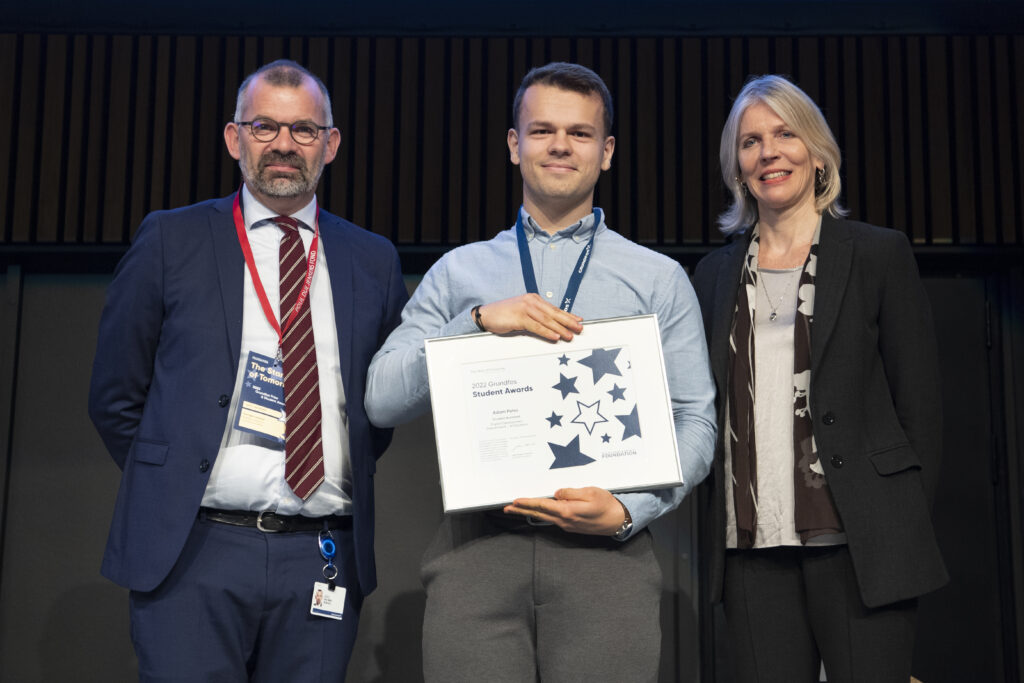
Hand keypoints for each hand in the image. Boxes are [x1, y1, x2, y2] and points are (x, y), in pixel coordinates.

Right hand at [477, 294, 582, 340]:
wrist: (486, 314)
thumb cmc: (504, 315)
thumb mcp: (523, 313)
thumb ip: (536, 317)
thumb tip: (553, 325)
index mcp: (534, 299)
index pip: (554, 308)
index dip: (568, 315)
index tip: (578, 320)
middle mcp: (531, 301)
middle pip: (553, 313)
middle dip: (568, 322)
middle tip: (579, 328)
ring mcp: (525, 308)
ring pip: (547, 320)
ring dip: (560, 328)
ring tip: (569, 335)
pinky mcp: (519, 317)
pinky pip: (536, 326)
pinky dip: (547, 332)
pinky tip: (555, 336)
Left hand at [503, 487, 625, 535]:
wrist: (618, 520)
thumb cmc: (607, 504)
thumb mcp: (590, 492)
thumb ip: (571, 492)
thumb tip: (556, 494)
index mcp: (568, 511)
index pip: (542, 505)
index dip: (527, 502)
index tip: (514, 501)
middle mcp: (565, 521)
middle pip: (539, 514)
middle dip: (521, 510)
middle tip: (506, 508)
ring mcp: (567, 525)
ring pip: (544, 517)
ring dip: (530, 512)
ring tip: (517, 508)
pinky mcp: (571, 525)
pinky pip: (553, 518)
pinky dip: (542, 513)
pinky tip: (538, 510)